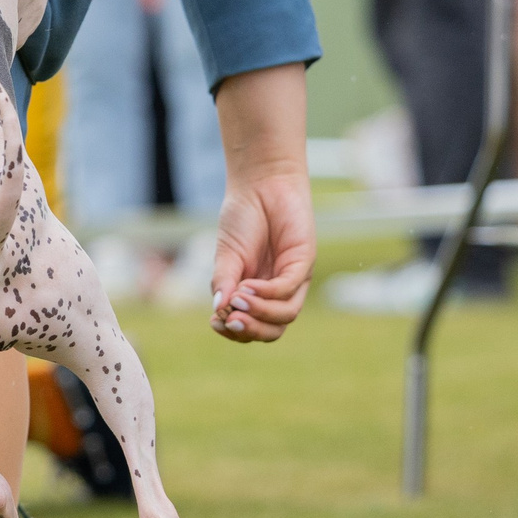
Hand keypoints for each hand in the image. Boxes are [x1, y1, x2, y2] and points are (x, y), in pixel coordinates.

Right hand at [208, 63, 314, 341]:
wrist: (260, 184)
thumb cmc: (242, 219)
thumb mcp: (226, 254)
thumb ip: (224, 282)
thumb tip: (218, 310)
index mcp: (255, 294)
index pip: (250, 327)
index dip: (234, 332)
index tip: (214, 322)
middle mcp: (277, 292)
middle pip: (271, 330)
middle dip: (250, 331)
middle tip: (230, 321)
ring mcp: (292, 279)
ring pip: (284, 316)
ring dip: (259, 313)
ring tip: (238, 301)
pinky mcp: (304, 263)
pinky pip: (289, 289)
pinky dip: (268, 294)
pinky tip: (248, 287)